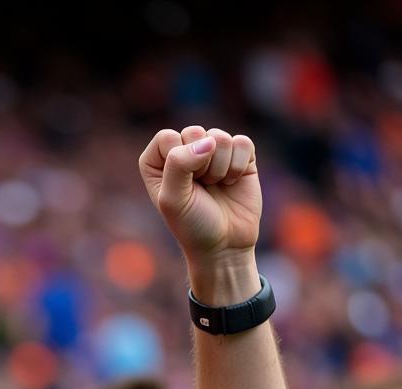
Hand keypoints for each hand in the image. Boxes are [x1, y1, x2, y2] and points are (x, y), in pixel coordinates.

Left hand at [139, 125, 260, 265]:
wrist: (224, 244)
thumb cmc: (191, 225)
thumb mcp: (173, 200)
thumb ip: (178, 165)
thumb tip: (208, 141)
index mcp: (158, 161)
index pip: (167, 137)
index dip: (178, 161)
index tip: (182, 186)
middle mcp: (184, 151)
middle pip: (195, 131)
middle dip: (200, 164)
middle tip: (200, 187)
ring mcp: (212, 151)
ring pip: (220, 137)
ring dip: (220, 168)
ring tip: (215, 186)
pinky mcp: (238, 155)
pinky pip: (243, 142)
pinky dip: (239, 166)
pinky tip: (231, 182)